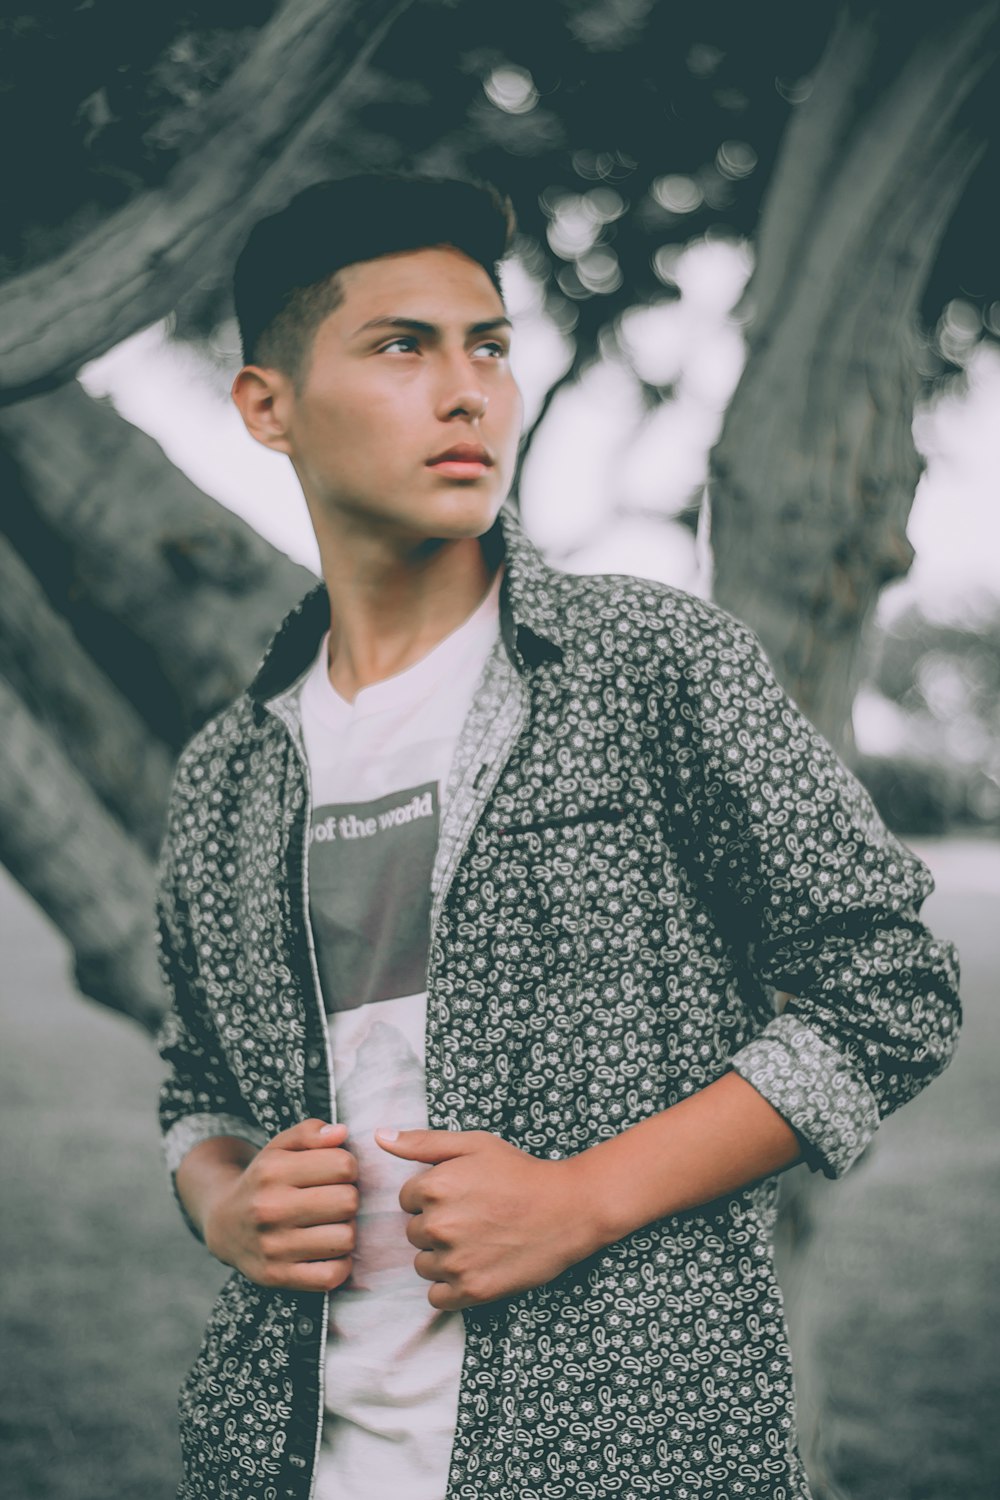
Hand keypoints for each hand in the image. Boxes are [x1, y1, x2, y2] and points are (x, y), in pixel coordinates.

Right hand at [194, 1118, 358, 1292]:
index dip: (348, 1168)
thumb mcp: (280, 1147)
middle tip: (335, 1200)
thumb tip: (341, 1132)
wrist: (224, 1224)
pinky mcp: (276, 1276)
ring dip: (345, 1231)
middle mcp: (270, 1208)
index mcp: (273, 1171)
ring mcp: (273, 1246)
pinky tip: (328, 1251)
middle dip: (349, 1198)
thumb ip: (311, 1132)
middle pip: (348, 1202)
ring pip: (345, 1239)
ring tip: (330, 1224)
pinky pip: (330, 1276)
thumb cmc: (264, 1181)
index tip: (336, 1174)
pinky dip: (339, 1265)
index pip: (344, 1166)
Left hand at [374, 1127, 594, 1310]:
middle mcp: (438, 1225)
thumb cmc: (519, 1173)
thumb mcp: (473, 1144)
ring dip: (442, 1257)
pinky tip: (476, 1266)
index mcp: (433, 1187)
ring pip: (423, 1265)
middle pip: (413, 1233)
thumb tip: (379, 1136)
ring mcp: (454, 1261)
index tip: (462, 1195)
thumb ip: (422, 1142)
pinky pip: (437, 1296)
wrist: (567, 1209)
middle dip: (436, 1226)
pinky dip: (452, 1287)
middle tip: (474, 1217)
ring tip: (478, 1241)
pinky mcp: (471, 1291)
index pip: (406, 1199)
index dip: (432, 1196)